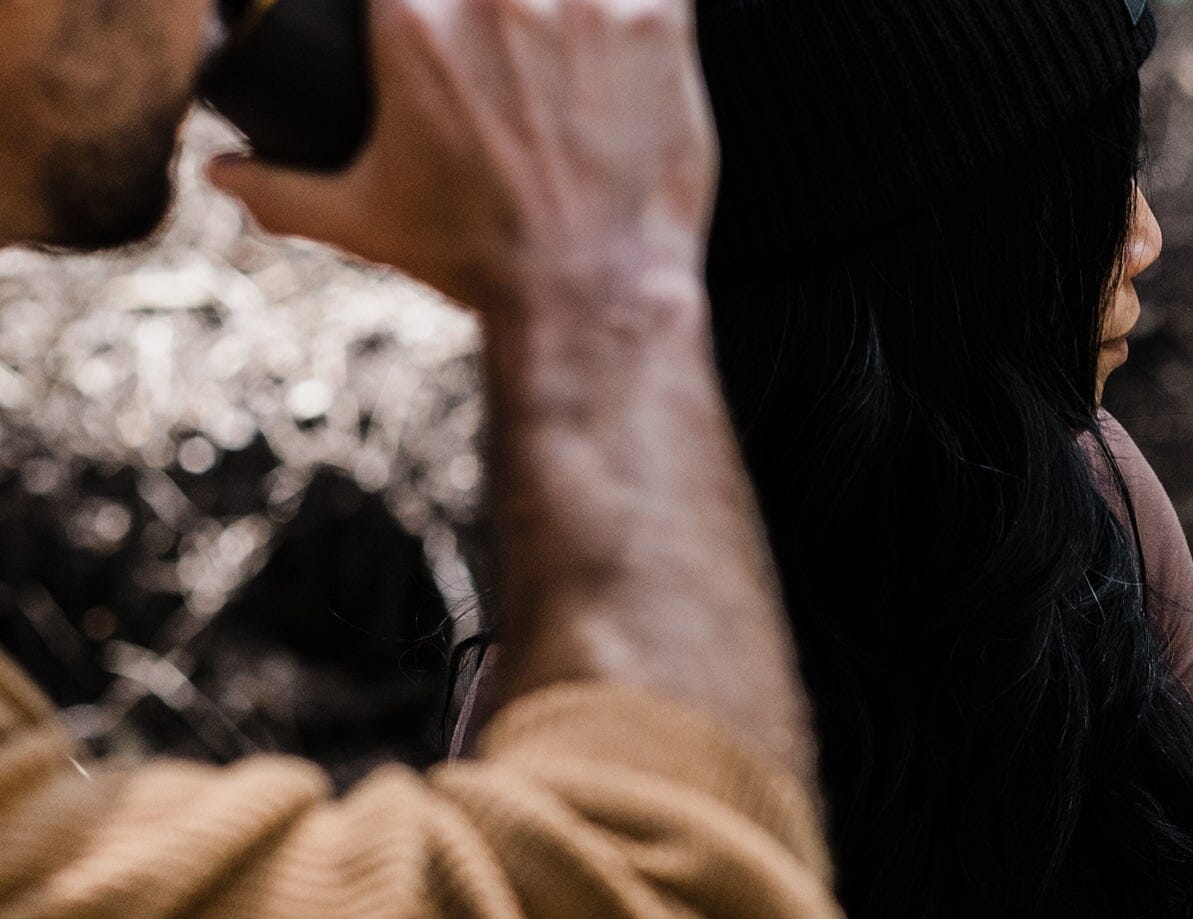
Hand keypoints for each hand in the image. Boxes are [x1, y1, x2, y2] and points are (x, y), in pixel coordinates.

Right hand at [208, 0, 718, 315]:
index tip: (436, 17)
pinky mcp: (657, 23)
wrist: (592, 302)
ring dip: (565, 4)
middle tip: (509, 48)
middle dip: (498, 8)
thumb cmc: (481, 263)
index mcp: (412, 15)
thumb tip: (222, 175)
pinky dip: (643, 6)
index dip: (420, 0)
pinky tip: (626, 37)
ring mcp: (582, 1)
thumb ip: (284, 189)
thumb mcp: (366, 222)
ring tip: (563, 44)